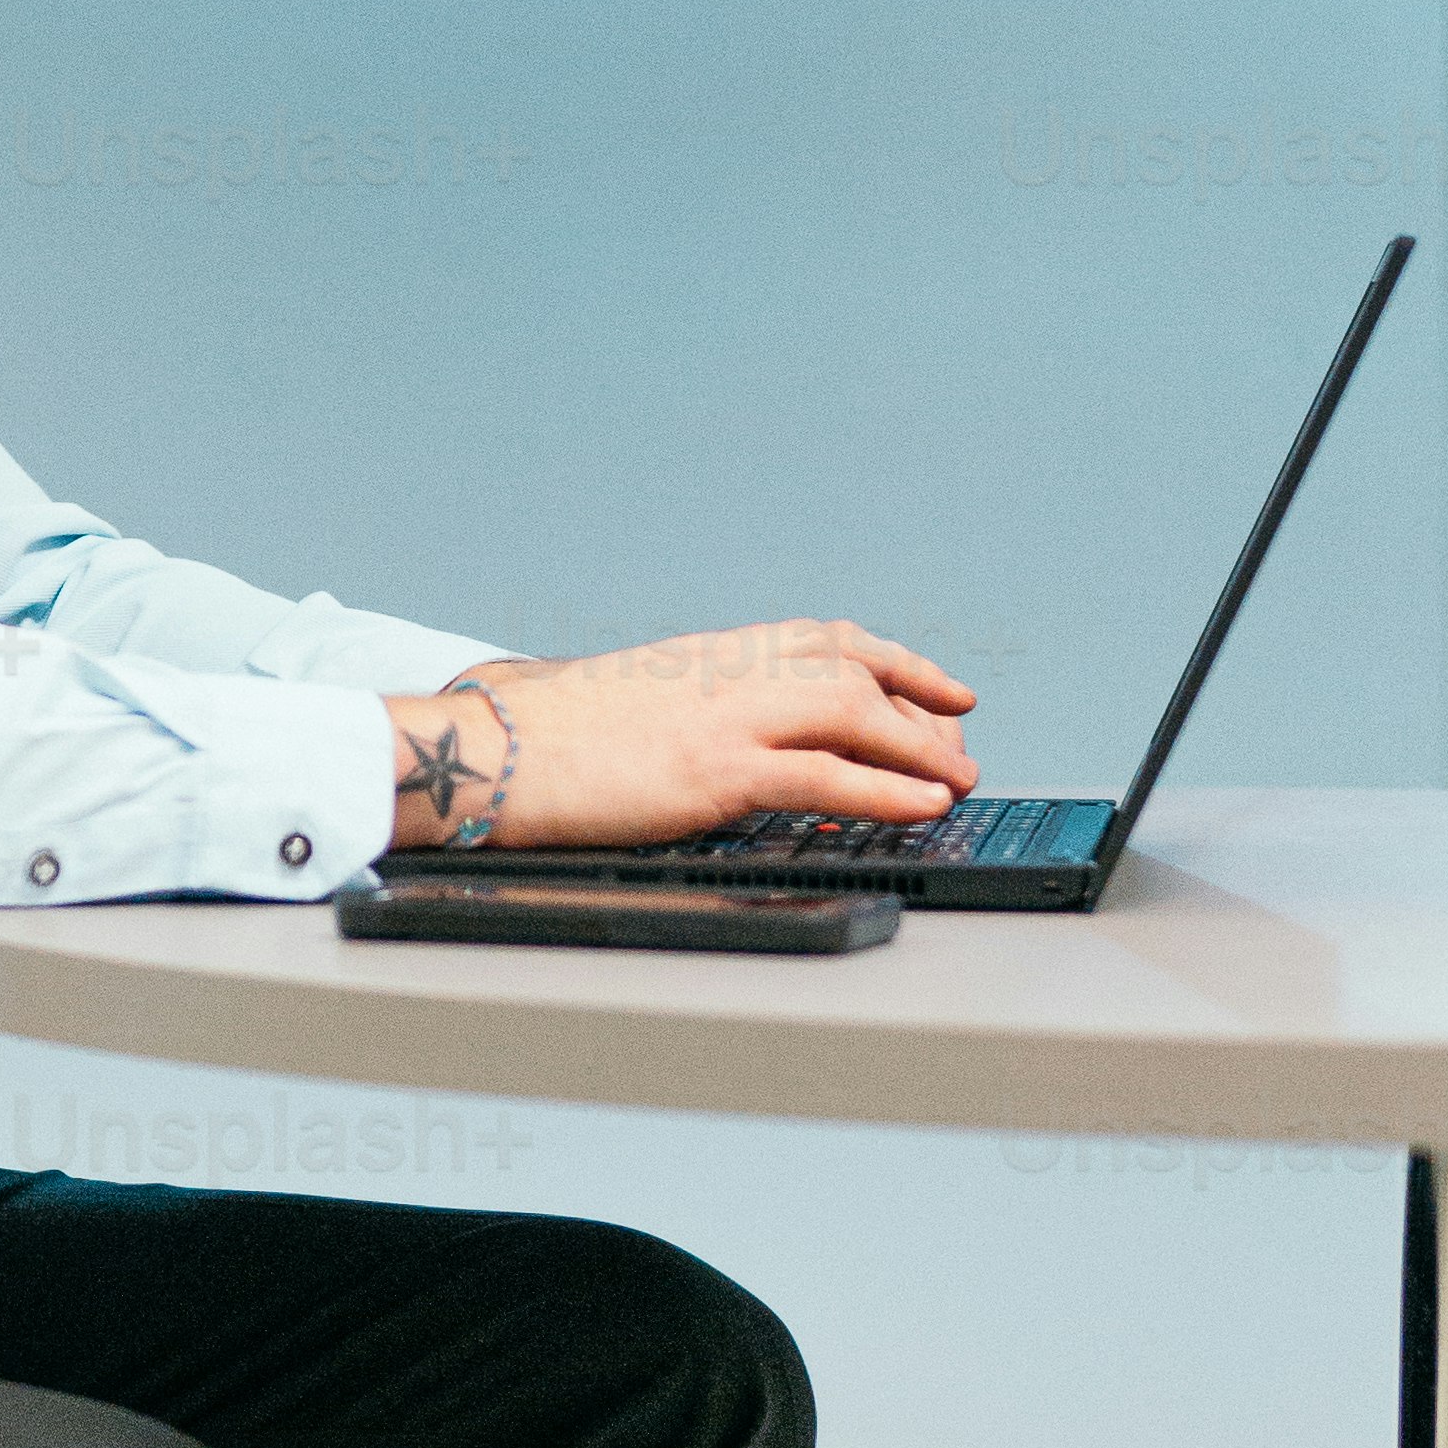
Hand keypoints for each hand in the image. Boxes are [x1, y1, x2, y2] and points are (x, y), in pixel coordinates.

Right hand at [382, 621, 976, 852]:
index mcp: (710, 655)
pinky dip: (884, 792)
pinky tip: (920, 808)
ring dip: (920, 749)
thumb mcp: (631, 704)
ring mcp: (724, 717)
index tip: (939, 688)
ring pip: (853, 712)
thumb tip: (711, 737)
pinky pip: (823, 777)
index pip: (827, 640)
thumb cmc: (542, 738)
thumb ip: (683, 708)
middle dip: (921, 709)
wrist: (487, 749)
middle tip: (961, 751)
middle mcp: (727, 672)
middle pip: (855, 668)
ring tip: (961, 782)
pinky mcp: (714, 772)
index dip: (896, 662)